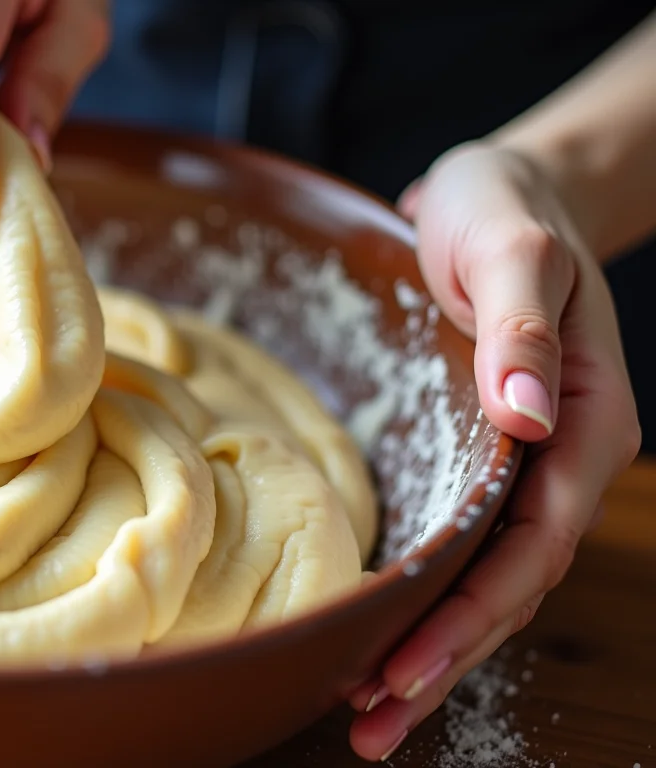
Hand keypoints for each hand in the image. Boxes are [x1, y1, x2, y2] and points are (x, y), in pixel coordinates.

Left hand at [346, 142, 640, 760]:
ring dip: (432, 648)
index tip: (405, 666)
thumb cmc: (506, 213)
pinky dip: (427, 597)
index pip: (529, 548)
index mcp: (584, 425)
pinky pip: (463, 546)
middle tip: (370, 724)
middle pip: (507, 587)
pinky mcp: (481, 458)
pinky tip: (382, 634)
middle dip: (442, 659)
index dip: (469, 616)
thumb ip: (521, 331)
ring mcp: (523, 466)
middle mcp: (560, 461)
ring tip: (368, 710)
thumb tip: (526, 413)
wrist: (501, 193)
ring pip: (485, 580)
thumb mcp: (510, 252)